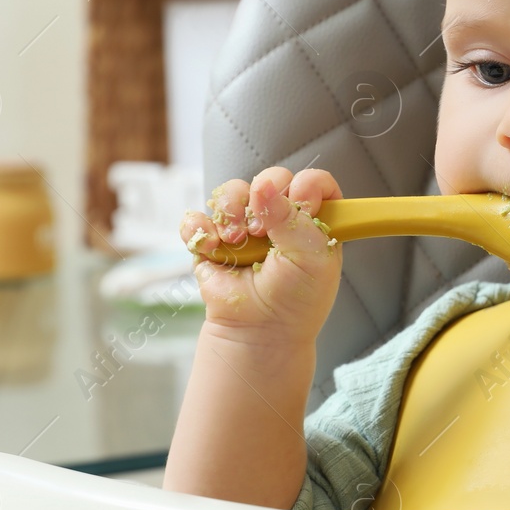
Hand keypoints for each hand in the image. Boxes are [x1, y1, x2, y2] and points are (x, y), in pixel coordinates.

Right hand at [179, 166, 343, 341]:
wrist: (262, 331)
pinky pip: (196, 218)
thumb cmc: (296, 299)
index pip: (313, 183)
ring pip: (231, 191)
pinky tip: (213, 247)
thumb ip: (293, 218)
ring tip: (237, 240)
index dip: (307, 186)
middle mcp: (278, 218)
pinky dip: (199, 228)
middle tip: (262, 229)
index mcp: (312, 221)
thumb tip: (263, 186)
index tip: (302, 203)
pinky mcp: (212, 241)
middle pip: (269, 179)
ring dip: (231, 211)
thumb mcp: (312, 258)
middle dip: (263, 197)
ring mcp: (243, 227)